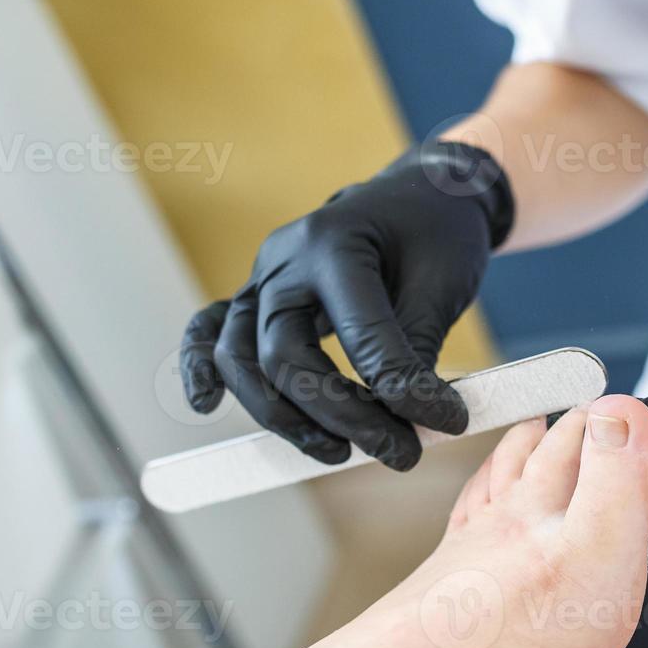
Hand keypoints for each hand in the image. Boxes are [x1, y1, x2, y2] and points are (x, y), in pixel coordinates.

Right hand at [180, 141, 514, 470]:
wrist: (419, 194)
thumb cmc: (436, 232)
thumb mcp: (441, 283)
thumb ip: (415, 352)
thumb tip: (409, 423)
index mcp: (335, 243)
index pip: (360, 337)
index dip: (403, 392)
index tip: (446, 423)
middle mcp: (285, 260)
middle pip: (284, 355)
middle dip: (340, 415)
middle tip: (399, 450)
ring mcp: (263, 277)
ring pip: (240, 358)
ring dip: (283, 416)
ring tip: (337, 452)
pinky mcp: (257, 296)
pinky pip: (210, 331)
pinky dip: (200, 368)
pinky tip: (206, 405)